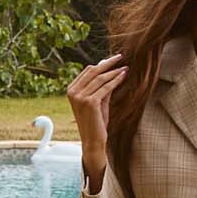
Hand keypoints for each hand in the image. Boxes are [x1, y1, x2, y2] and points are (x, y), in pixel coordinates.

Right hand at [66, 53, 126, 179]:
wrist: (93, 141)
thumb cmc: (96, 122)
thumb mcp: (99, 101)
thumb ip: (102, 87)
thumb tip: (112, 71)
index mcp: (71, 90)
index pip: (87, 71)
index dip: (101, 64)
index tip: (113, 60)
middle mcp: (73, 92)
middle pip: (93, 71)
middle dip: (108, 63)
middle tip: (120, 57)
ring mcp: (80, 97)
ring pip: (100, 78)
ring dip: (114, 71)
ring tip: (125, 67)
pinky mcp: (90, 102)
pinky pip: (106, 87)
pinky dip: (116, 80)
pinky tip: (123, 75)